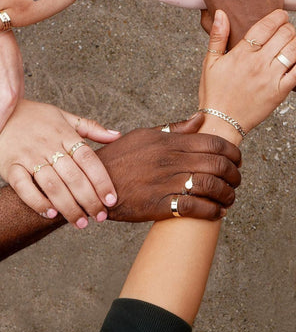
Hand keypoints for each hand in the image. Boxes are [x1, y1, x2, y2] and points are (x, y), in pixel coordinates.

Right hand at [0, 100, 120, 228]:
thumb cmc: (33, 116)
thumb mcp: (62, 116)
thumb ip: (90, 127)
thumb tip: (117, 136)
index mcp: (64, 133)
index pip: (89, 159)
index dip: (102, 180)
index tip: (111, 199)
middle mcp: (48, 145)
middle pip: (74, 176)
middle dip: (89, 200)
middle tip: (99, 217)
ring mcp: (28, 155)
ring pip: (52, 185)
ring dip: (69, 207)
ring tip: (80, 223)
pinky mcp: (10, 166)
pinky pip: (24, 187)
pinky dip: (37, 202)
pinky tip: (50, 214)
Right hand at [98, 114, 240, 222]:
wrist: (94, 182)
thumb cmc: (120, 157)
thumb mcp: (144, 135)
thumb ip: (175, 128)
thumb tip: (200, 118)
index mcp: (169, 142)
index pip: (214, 143)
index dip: (233, 152)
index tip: (237, 160)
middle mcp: (170, 160)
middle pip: (218, 164)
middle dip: (235, 174)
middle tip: (236, 180)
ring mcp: (165, 183)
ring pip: (211, 187)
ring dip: (228, 195)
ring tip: (229, 198)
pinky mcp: (159, 204)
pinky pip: (195, 208)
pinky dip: (212, 212)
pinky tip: (216, 212)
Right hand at [199, 9, 295, 142]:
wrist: (221, 121)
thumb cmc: (214, 92)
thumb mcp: (210, 62)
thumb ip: (218, 36)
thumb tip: (221, 13)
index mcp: (241, 54)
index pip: (266, 26)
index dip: (277, 16)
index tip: (279, 16)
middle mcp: (258, 63)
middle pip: (284, 34)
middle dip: (288, 27)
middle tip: (284, 30)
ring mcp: (271, 77)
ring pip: (294, 49)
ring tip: (290, 43)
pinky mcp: (280, 91)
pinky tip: (294, 59)